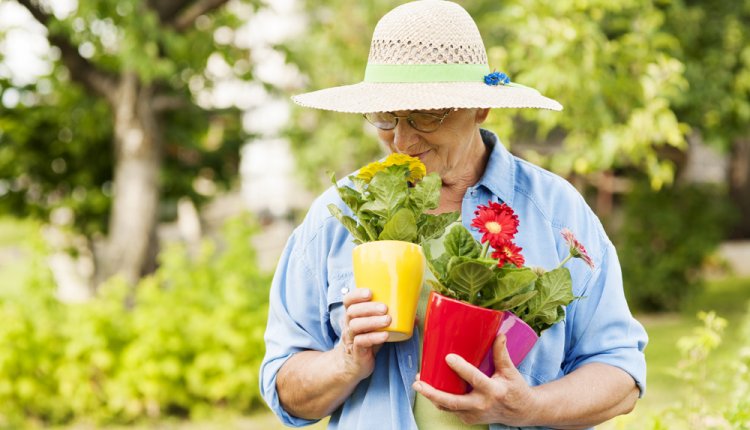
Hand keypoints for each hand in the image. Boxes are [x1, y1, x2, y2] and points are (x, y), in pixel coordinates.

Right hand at [340, 288, 390, 381]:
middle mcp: (348, 324)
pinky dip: (373, 337)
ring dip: (372, 322)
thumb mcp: (375, 328)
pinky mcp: (356, 351)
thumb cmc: (366, 341)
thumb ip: (390, 319)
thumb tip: (414, 315)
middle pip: (352, 312)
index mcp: (353, 315)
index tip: (369, 292)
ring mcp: (350, 338)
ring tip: (388, 320)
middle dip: (369, 307)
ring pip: (356, 326)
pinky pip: (361, 342)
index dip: (357, 294)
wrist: (354, 365)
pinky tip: (385, 335)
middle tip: (384, 308)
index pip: (348, 301)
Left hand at [412, 334, 539, 426]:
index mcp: (493, 391)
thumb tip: (498, 333)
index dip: (461, 368)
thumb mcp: (511, 371)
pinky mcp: (469, 418)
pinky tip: (431, 388)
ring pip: (448, 407)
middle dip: (433, 393)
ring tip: (419, 383)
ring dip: (432, 396)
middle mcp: (482, 405)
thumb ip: (501, 353)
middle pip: (453, 401)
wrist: (521, 412)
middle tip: (418, 382)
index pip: (475, 379)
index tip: (448, 357)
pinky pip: (451, 410)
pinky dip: (440, 400)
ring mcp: (474, 414)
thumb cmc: (516, 390)